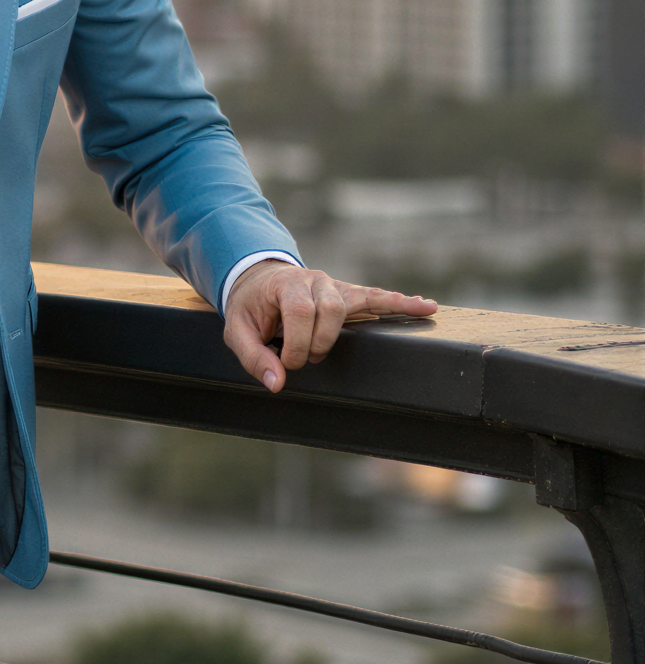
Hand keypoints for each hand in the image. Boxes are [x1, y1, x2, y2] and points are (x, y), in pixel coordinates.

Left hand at [223, 261, 436, 393]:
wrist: (256, 281)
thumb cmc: (249, 308)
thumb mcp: (237, 331)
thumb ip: (253, 357)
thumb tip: (277, 383)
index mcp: (285, 285)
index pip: (300, 313)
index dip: (297, 344)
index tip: (288, 363)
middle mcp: (314, 280)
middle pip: (330, 309)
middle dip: (320, 341)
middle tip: (306, 357)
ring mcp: (334, 285)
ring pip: (357, 303)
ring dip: (352, 329)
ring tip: (372, 333)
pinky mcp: (347, 294)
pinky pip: (377, 297)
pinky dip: (401, 302)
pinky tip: (426, 307)